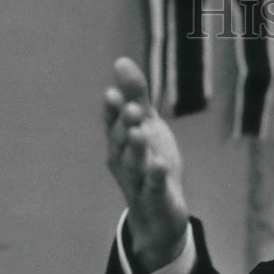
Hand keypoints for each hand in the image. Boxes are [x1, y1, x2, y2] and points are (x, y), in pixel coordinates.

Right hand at [104, 57, 189, 273]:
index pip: (112, 123)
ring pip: (134, 164)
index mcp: (120, 142)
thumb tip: (121, 60)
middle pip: (121, 142)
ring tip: (140, 132)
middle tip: (132, 108)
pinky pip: (154, 188)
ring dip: (136, 149)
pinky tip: (161, 165)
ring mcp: (138, 181)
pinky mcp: (156, 198)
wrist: (160, 213)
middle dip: (124, 125)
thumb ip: (136, 95)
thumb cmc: (150, 162)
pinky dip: (156, 178)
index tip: (113, 93)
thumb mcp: (146, 125)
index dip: (112, 110)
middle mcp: (124, 161)